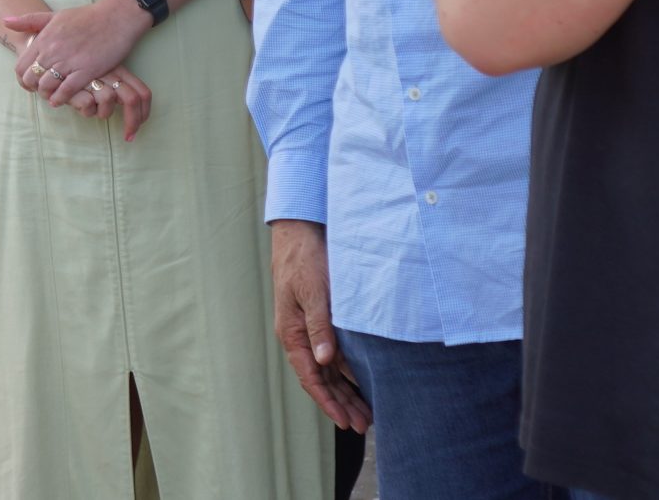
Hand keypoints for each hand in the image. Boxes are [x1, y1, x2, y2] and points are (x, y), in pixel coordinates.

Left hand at [4, 0, 149, 103]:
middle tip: (40, 91)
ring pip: (47, 86)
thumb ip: (30, 21)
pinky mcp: (86, 70)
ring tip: (51, 96)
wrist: (115, 17)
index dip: (22, 78)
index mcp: (44, 38)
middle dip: (33, 88)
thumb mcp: (55, 15)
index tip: (29, 83)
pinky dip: (61, 98)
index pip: (21, 66)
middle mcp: (53, 50)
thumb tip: (5, 22)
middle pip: (31, 78)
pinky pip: (67, 90)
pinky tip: (60, 100)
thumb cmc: (86, 16)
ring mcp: (69, 61)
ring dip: (46, 94)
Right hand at [65, 66, 153, 140]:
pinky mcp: (77, 83)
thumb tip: (134, 114)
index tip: (141, 125)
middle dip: (132, 122)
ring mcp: (93, 77)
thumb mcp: (99, 76)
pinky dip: (84, 109)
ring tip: (89, 106)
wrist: (51, 65)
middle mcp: (109, 72)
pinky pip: (88, 106)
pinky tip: (76, 103)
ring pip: (108, 100)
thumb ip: (114, 88)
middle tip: (129, 137)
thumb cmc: (77, 75)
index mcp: (118, 70)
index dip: (144, 111)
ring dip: (101, 111)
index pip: (142, 91)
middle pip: (131, 99)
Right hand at [269, 220, 370, 432]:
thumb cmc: (304, 260)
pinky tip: (361, 382)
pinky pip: (332, 355)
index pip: (310, 377)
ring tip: (365, 412)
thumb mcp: (314, 293)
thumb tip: (323, 361)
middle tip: (363, 425)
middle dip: (340, 404)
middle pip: (320, 379)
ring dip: (345, 391)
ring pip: (328, 370)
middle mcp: (300, 336)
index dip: (328, 402)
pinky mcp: (319, 320)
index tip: (345, 422)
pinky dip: (346, 372)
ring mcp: (309, 329)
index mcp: (293, 333)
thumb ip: (319, 327)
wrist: (300, 233)